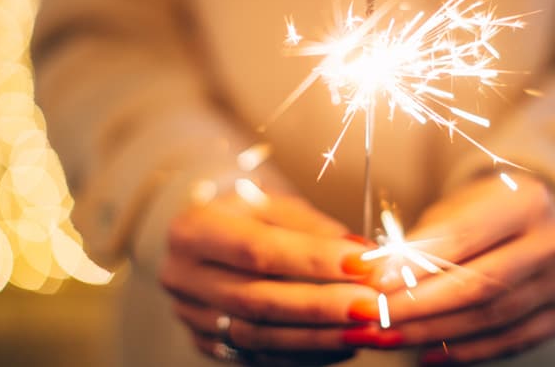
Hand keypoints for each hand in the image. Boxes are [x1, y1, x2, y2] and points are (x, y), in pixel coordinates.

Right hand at [160, 188, 379, 365]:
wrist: (202, 236)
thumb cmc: (245, 213)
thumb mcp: (272, 204)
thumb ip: (313, 228)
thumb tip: (362, 254)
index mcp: (194, 230)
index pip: (257, 250)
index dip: (313, 259)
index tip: (363, 262)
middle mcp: (183, 277)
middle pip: (258, 300)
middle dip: (321, 306)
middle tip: (371, 304)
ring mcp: (191, 316)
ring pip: (259, 336)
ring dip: (319, 337)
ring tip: (365, 330)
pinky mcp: (205, 343)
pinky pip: (259, 357)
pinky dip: (305, 355)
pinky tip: (343, 346)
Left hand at [342, 174, 554, 364]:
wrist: (534, 222)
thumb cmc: (484, 212)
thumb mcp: (454, 209)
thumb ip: (422, 240)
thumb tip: (375, 274)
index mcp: (526, 200)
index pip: (463, 237)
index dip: (417, 263)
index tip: (377, 282)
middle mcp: (554, 238)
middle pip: (479, 283)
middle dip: (420, 306)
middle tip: (379, 318)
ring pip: (492, 316)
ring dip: (436, 331)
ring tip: (394, 336)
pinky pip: (512, 340)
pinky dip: (468, 351)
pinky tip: (430, 353)